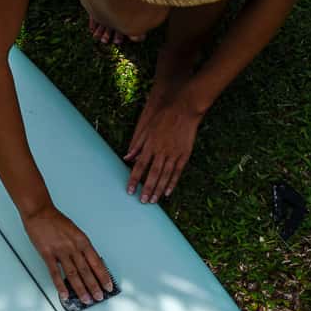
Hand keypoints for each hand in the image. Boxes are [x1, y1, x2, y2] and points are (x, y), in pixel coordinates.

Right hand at [22, 204, 112, 304]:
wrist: (40, 212)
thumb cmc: (57, 221)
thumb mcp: (75, 231)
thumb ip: (82, 247)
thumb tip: (89, 263)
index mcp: (82, 241)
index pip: (96, 262)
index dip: (103, 276)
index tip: (108, 286)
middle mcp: (73, 247)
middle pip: (86, 270)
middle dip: (94, 286)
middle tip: (99, 297)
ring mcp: (60, 251)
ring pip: (73, 274)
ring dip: (80, 288)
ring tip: (86, 299)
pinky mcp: (47, 254)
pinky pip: (55, 273)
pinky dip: (60, 285)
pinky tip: (65, 294)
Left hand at [124, 88, 202, 202]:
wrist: (183, 109)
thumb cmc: (163, 118)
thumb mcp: (146, 129)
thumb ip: (137, 145)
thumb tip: (126, 158)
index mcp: (150, 145)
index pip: (139, 166)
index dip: (134, 179)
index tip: (129, 191)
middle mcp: (161, 151)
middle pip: (152, 174)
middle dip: (147, 189)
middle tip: (143, 201)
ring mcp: (174, 154)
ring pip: (165, 175)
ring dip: (158, 189)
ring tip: (153, 201)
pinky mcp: (184, 154)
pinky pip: (177, 172)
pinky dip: (172, 183)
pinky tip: (167, 192)